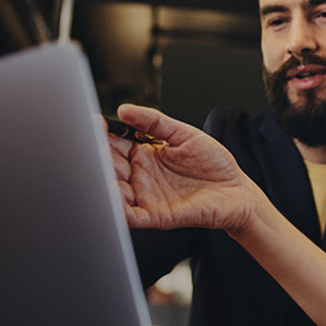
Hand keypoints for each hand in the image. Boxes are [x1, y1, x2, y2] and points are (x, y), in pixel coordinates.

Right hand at [107, 104, 267, 232]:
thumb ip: (154, 121)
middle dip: (97, 156)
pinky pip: (131, 215)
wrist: (238, 191)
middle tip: (88, 145)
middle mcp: (141, 176)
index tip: (91, 123)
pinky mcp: (157, 215)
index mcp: (144, 154)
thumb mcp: (184, 134)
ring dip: (102, 182)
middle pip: (109, 166)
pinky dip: (118, 208)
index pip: (115, 143)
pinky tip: (110, 196)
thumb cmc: (214, 164)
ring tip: (93, 169)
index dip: (101, 134)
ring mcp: (147, 196)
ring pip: (115, 190)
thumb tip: (125, 110)